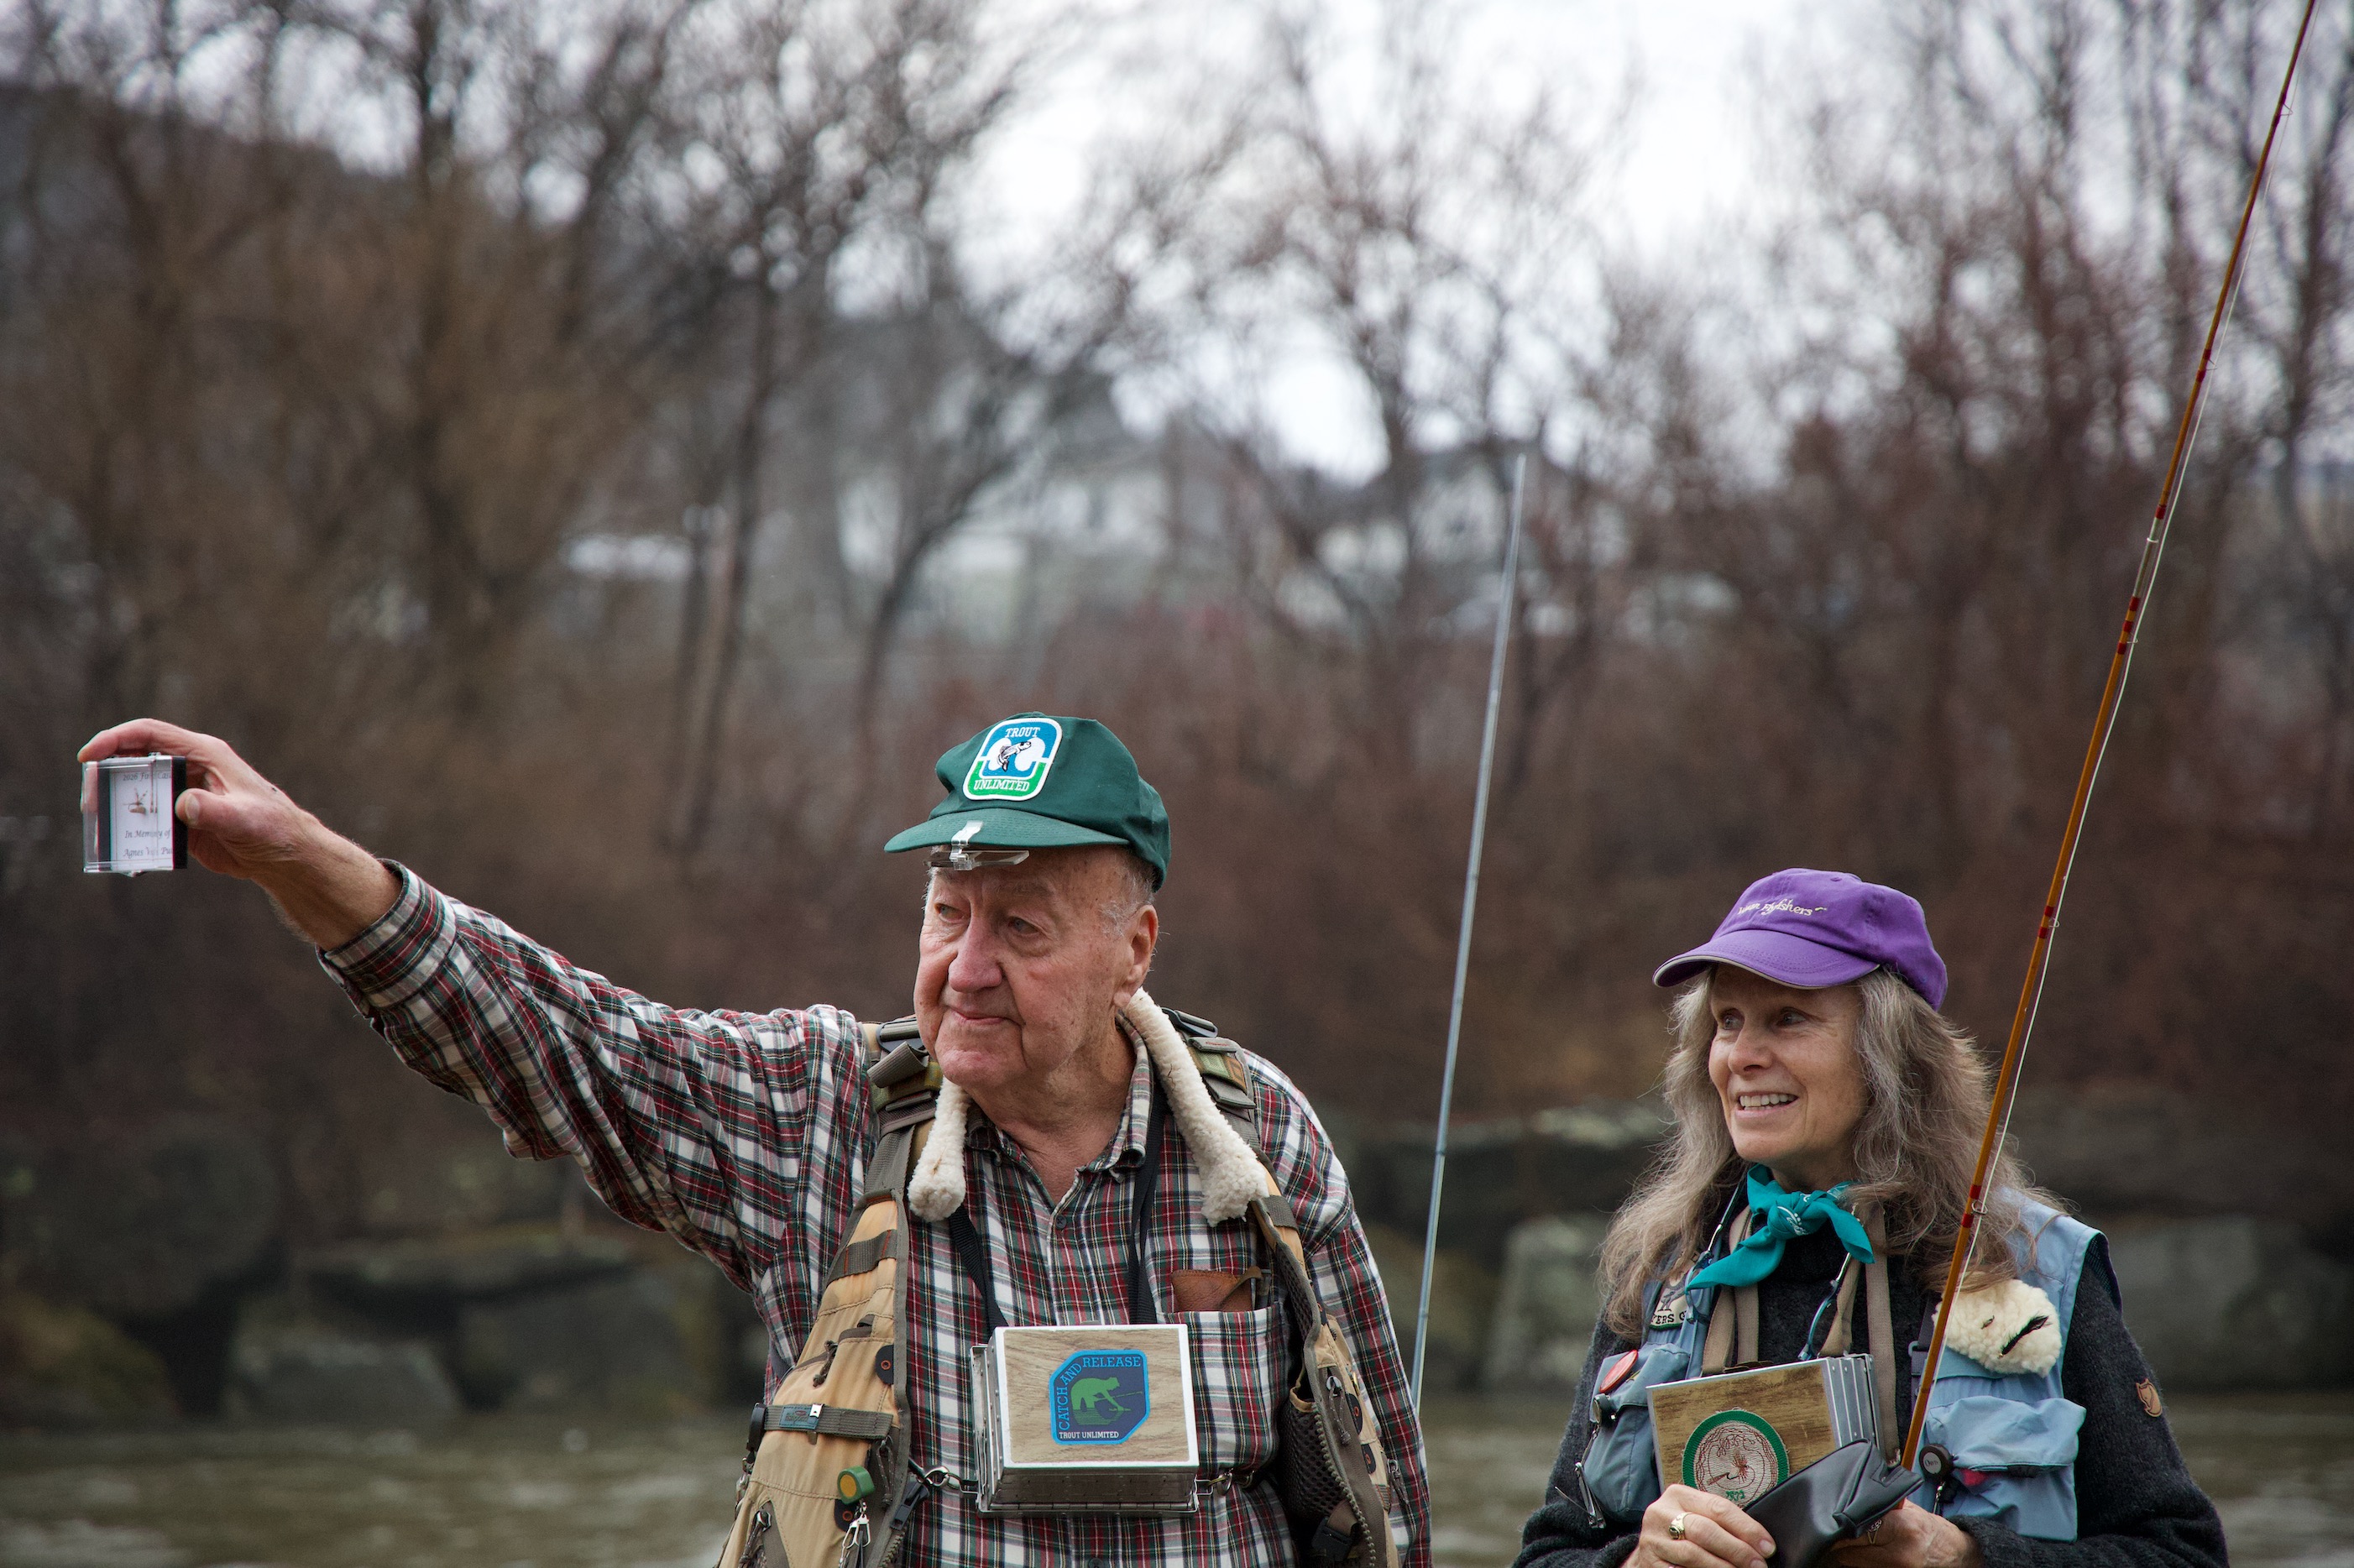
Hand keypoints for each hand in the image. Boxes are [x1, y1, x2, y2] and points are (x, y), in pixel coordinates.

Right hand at [79, 719, 397, 947]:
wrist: (285, 857)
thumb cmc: (274, 830)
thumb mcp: (245, 820)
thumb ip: (214, 812)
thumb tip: (184, 804)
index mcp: (205, 755)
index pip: (151, 735)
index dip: (115, 739)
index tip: (88, 756)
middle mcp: (191, 768)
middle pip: (135, 759)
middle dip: (107, 775)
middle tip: (90, 801)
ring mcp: (184, 793)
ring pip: (137, 789)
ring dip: (115, 803)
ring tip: (101, 824)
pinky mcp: (182, 818)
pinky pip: (147, 817)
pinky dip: (130, 828)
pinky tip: (123, 847)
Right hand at [1634, 1485, 1773, 1567]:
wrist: (1652, 1549)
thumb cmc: (1683, 1531)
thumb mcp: (1698, 1516)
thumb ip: (1721, 1522)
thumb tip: (1759, 1542)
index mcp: (1678, 1495)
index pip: (1718, 1507)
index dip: (1746, 1528)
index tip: (1767, 1547)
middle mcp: (1661, 1513)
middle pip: (1705, 1531)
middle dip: (1737, 1550)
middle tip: (1758, 1565)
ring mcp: (1653, 1539)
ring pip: (1693, 1555)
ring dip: (1723, 1567)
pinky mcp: (1649, 1562)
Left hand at [1830, 1502, 1980, 1567]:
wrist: (1955, 1553)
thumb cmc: (1932, 1530)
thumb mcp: (1910, 1510)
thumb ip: (1883, 1505)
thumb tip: (1851, 1501)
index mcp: (1903, 1528)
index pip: (1857, 1530)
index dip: (1843, 1527)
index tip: (1836, 1522)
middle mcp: (1899, 1553)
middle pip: (1851, 1551)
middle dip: (1844, 1541)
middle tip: (1842, 1532)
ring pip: (1855, 1563)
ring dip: (1851, 1553)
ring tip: (1858, 1543)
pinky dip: (1862, 1562)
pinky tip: (1867, 1553)